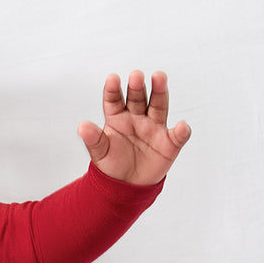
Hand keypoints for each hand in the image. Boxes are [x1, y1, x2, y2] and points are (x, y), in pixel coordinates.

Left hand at [77, 71, 189, 185]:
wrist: (126, 186)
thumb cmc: (112, 164)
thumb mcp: (99, 153)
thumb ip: (93, 139)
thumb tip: (81, 127)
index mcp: (118, 118)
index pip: (114, 100)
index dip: (113, 89)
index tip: (112, 79)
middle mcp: (137, 117)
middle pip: (138, 98)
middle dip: (137, 86)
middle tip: (135, 76)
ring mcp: (154, 127)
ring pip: (159, 106)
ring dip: (160, 91)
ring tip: (159, 78)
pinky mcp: (169, 142)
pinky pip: (177, 136)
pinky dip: (181, 131)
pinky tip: (181, 126)